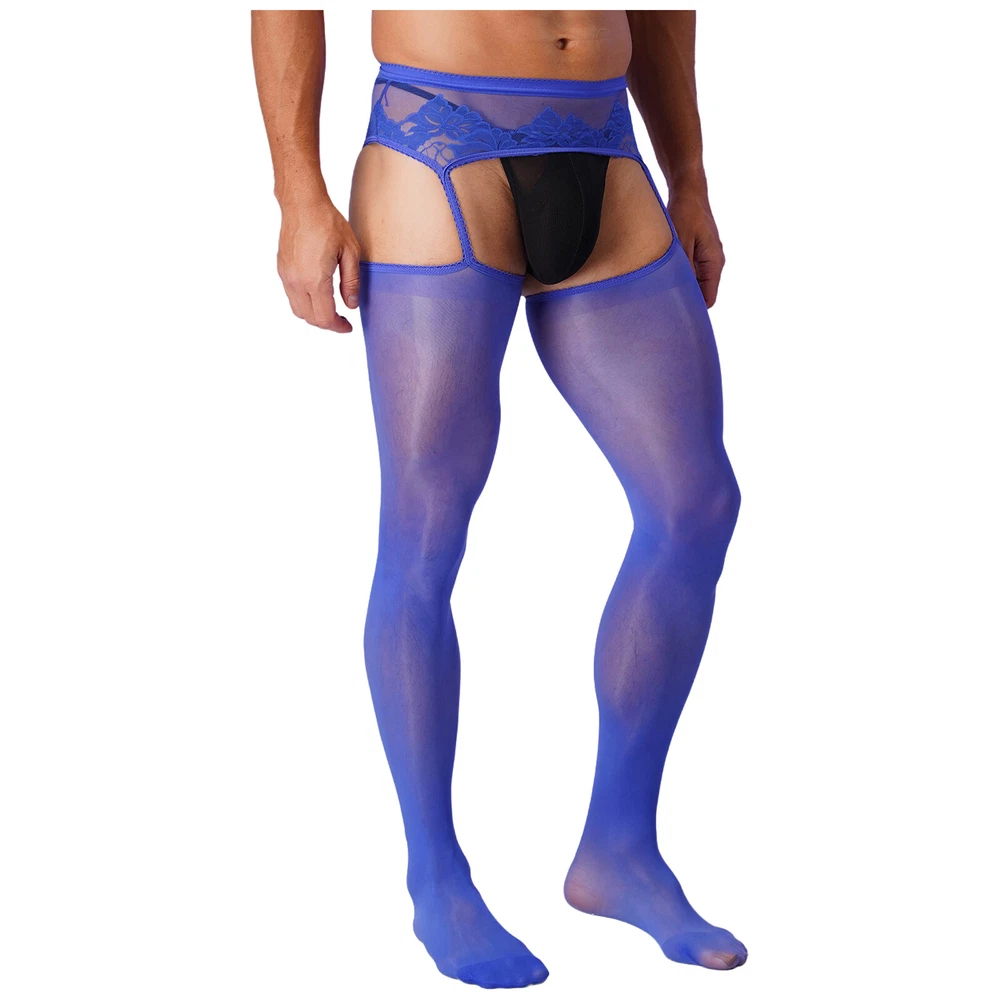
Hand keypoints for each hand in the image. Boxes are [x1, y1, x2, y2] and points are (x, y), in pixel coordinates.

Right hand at [277, 196, 360, 331]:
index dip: (337, 327)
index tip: (348, 327)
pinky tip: (318, 293)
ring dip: (314, 314)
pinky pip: (291, 296)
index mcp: (314, 280)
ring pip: (298, 310)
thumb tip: (351, 305)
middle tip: (342, 320)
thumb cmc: (328, 222)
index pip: (324, 318)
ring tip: (331, 308)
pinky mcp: (281, 268)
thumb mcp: (350, 252)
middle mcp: (296, 281)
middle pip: (309, 318)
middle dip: (327, 323)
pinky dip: (304, 302)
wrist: (302, 203)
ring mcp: (286, 275)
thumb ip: (351, 282)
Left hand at [667, 191, 724, 307]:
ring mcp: (705, 258)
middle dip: (685, 301)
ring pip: (694, 284)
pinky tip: (662, 277)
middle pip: (701, 294)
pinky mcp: (696, 253)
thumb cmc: (686, 212)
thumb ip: (683, 269)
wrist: (688, 190)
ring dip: (680, 288)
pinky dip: (678, 277)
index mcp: (714, 263)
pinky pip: (689, 273)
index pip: (708, 299)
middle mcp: (712, 263)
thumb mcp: (681, 243)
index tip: (676, 317)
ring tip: (660, 293)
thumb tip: (680, 294)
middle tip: (663, 308)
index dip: (694, 310)